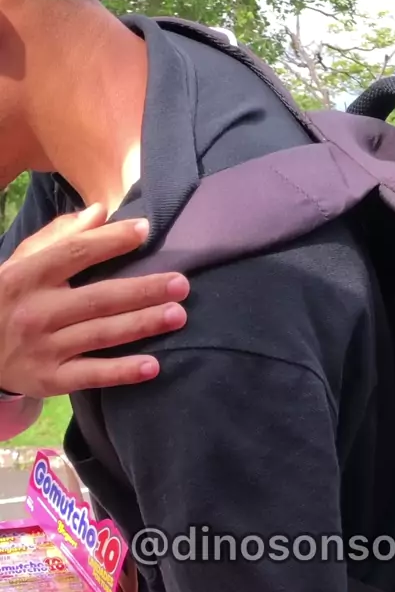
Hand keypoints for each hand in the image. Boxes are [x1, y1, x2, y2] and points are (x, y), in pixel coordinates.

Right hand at [0, 203, 188, 396]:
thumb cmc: (8, 296)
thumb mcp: (22, 261)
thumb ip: (61, 236)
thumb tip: (101, 211)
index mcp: (28, 275)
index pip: (75, 254)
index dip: (111, 241)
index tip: (145, 231)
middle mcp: (36, 312)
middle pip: (98, 297)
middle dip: (143, 290)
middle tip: (181, 283)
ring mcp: (43, 348)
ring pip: (101, 334)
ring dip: (142, 324)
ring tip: (177, 314)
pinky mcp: (49, 379)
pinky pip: (91, 375)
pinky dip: (122, 372)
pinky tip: (153, 366)